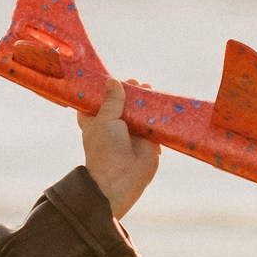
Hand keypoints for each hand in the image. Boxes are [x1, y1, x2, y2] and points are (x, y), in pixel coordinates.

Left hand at [80, 79, 160, 217]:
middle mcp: (113, 126)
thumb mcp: (105, 119)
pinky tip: (160, 101)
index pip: (96, 102)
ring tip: (148, 88)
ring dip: (144, 100)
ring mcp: (133, 133)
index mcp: (96, 122)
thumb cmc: (105, 149)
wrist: (121, 178)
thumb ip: (111, 100)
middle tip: (134, 83)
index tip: (110, 78)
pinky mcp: (149, 140)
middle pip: (122, 103)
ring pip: (139, 111)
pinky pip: (155, 123)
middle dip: (129, 92)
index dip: (103, 91)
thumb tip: (114, 81)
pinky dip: (158, 113)